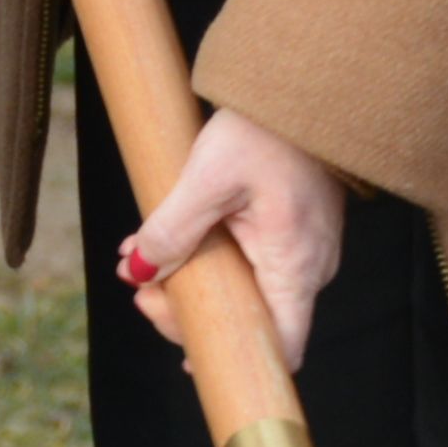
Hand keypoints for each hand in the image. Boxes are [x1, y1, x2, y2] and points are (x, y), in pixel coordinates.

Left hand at [118, 99, 348, 374]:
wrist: (309, 83)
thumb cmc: (266, 128)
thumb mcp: (208, 177)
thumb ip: (170, 230)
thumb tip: (136, 271)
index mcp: (295, 265)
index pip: (282, 349)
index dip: (236, 362)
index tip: (188, 352)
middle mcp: (311, 268)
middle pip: (255, 324)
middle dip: (190, 314)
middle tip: (140, 289)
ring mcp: (307, 250)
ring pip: (249, 292)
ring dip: (195, 282)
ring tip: (140, 261)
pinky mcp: (296, 231)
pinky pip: (255, 263)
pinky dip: (213, 260)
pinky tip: (169, 240)